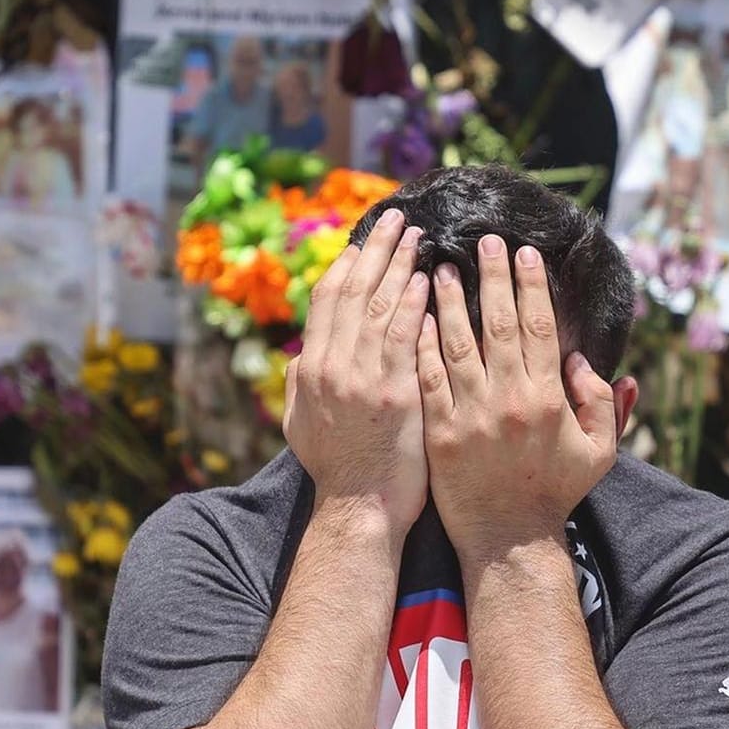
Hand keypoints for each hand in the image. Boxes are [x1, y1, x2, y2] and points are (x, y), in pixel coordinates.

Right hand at [283, 208, 431, 535]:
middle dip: (376, 250)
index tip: (365, 240)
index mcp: (311, 370)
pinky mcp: (396, 393)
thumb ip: (300, 386)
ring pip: (380, 306)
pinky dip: (415, 304)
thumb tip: (301, 357)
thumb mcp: (301, 425)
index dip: (346, 265)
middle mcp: (332, 367)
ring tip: (418, 237)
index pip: (326, 301)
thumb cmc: (337, 471)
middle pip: (354, 292)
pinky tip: (428, 280)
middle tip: (397, 219)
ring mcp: (363, 378)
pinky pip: (406, 336)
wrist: (359, 509)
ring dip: (400, 265)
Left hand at [418, 235, 621, 560]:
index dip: (530, 286)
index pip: (538, 327)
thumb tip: (586, 360)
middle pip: (497, 324)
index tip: (523, 253)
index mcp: (549, 397)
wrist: (508, 539)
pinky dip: (423, 345)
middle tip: (483, 241)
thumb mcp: (599, 451)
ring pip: (457, 344)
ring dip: (450, 301)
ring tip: (440, 267)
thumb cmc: (554, 493)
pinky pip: (429, 379)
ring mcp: (471, 415)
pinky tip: (416, 317)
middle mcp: (509, 399)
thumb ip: (603, 402)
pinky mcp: (439, 432)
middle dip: (491, 277)